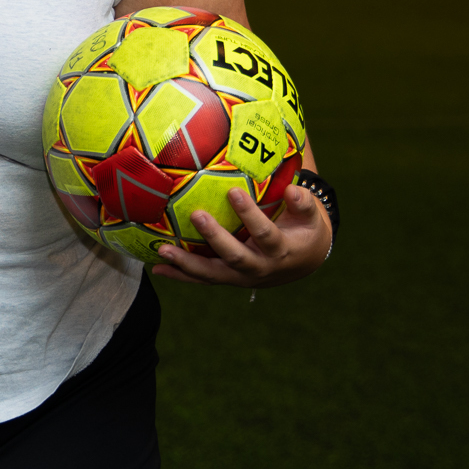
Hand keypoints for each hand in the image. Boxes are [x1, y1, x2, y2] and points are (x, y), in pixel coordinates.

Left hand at [152, 184, 329, 288]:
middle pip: (235, 257)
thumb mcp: (311, 218)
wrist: (303, 262)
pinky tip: (157, 267)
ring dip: (186, 264)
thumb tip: (293, 189)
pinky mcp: (227, 279)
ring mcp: (241, 277)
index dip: (250, 215)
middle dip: (215, 238)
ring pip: (212, 274)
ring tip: (162, 250)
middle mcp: (260, 268)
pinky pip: (202, 279)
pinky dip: (179, 275)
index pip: (265, 234)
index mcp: (281, 251)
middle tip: (196, 215)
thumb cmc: (305, 231)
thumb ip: (303, 204)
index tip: (234, 193)